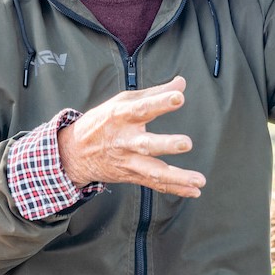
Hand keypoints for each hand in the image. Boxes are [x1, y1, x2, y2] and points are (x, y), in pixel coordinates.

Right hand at [57, 76, 205, 197]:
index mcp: (121, 116)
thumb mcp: (122, 101)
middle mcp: (125, 140)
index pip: (142, 108)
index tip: (178, 97)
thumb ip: (154, 93)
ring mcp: (128, 161)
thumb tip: (181, 83)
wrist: (75, 152)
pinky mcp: (132, 176)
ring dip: (177, 177)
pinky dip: (175, 189)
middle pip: (146, 145)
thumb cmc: (103, 121)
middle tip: (186, 143)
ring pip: (153, 172)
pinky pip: (155, 185)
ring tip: (199, 180)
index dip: (160, 102)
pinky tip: (194, 191)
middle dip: (166, 145)